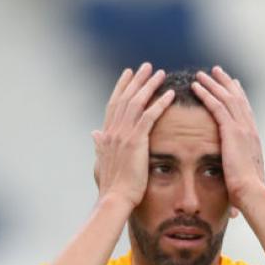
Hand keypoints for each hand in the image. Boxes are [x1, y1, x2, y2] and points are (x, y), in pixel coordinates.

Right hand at [92, 63, 174, 206]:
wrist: (115, 198)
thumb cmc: (111, 186)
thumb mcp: (102, 161)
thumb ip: (100, 145)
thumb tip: (94, 133)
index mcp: (107, 134)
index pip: (114, 104)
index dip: (121, 87)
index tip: (128, 74)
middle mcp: (114, 130)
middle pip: (126, 98)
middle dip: (137, 80)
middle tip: (147, 66)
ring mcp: (124, 135)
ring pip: (137, 103)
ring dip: (150, 86)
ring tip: (160, 73)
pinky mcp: (136, 141)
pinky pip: (150, 117)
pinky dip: (160, 103)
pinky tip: (170, 94)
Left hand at [192, 66, 264, 208]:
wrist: (252, 192)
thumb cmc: (247, 191)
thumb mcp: (244, 175)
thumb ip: (239, 168)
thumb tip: (234, 175)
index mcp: (253, 138)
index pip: (245, 111)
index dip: (238, 96)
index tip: (232, 85)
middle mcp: (250, 129)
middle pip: (237, 98)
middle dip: (226, 83)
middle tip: (216, 71)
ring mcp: (242, 128)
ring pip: (227, 98)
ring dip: (213, 84)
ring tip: (201, 74)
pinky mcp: (232, 131)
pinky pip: (217, 106)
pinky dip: (206, 94)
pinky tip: (196, 86)